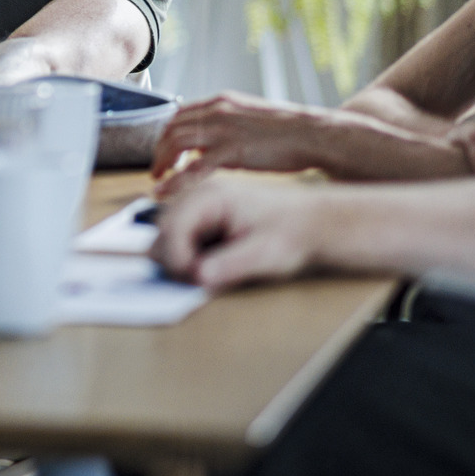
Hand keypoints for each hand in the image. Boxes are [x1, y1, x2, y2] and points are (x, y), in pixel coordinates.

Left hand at [149, 93, 329, 197]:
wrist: (313, 134)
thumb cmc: (287, 132)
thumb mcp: (249, 119)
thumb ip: (225, 129)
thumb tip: (205, 148)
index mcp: (221, 101)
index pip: (178, 114)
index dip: (166, 134)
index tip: (164, 152)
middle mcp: (217, 110)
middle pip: (172, 127)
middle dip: (160, 150)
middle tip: (158, 169)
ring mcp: (223, 129)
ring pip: (177, 142)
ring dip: (163, 162)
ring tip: (160, 180)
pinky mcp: (233, 150)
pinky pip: (194, 168)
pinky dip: (176, 181)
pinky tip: (166, 192)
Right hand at [149, 178, 328, 291]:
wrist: (312, 223)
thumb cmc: (291, 232)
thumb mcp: (264, 254)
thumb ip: (229, 265)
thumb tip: (198, 277)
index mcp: (211, 196)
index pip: (171, 227)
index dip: (176, 257)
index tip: (195, 280)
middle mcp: (199, 196)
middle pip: (162, 231)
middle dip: (174, 259)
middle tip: (201, 280)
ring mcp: (199, 206)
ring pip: (168, 236)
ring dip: (180, 259)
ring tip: (209, 272)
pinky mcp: (203, 218)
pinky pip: (181, 238)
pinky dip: (188, 255)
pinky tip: (211, 264)